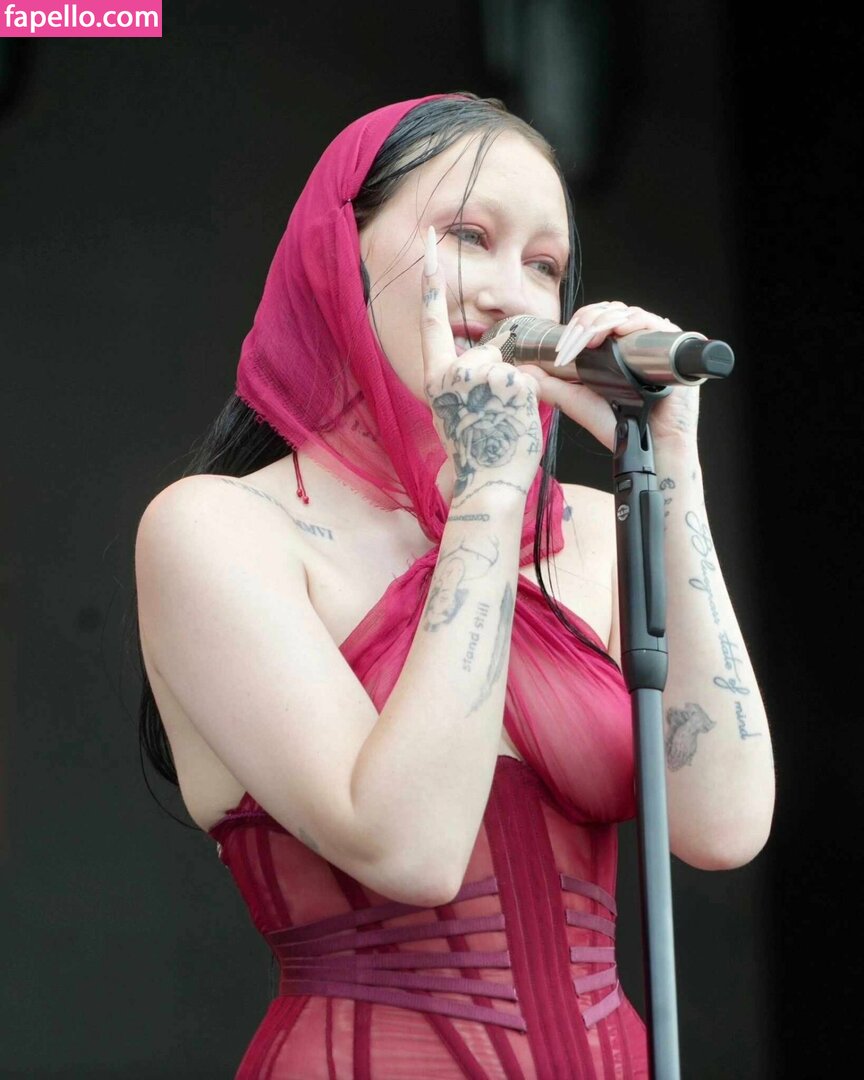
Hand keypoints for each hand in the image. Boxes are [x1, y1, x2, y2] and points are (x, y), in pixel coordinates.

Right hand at [419, 227, 543, 498]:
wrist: (487, 485)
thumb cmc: (475, 458)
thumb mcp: (455, 415)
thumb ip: (464, 383)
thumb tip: (487, 365)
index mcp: (435, 379)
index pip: (432, 322)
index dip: (431, 282)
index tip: (430, 244)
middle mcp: (453, 371)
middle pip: (489, 353)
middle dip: (501, 380)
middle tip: (494, 419)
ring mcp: (481, 373)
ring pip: (512, 368)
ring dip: (516, 394)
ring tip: (503, 427)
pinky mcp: (510, 379)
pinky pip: (531, 380)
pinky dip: (531, 401)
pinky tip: (516, 424)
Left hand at [516, 301, 700, 450]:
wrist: (648, 446)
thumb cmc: (621, 425)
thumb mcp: (579, 401)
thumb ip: (554, 386)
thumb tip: (526, 370)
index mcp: (616, 347)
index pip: (596, 318)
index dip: (577, 326)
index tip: (563, 350)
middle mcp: (635, 340)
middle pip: (609, 311)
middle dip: (585, 323)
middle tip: (571, 346)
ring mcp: (654, 341)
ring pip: (625, 312)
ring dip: (602, 322)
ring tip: (588, 341)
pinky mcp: (674, 345)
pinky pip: (652, 321)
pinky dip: (632, 321)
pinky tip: (617, 332)